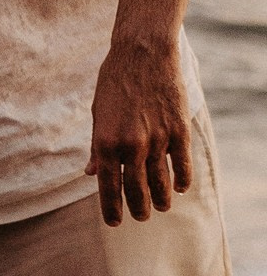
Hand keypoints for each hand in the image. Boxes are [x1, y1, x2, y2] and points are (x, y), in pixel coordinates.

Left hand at [86, 36, 193, 225]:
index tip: (115, 222)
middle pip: (137, 190)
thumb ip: (98, 146)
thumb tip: (92, 173)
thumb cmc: (114, 80)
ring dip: (161, 199)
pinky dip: (181, 180)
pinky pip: (182, 165)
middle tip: (141, 215)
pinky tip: (179, 188)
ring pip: (162, 182)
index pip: (109, 187)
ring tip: (161, 207)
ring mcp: (157, 139)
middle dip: (139, 208)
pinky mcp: (178, 130)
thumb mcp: (97, 112)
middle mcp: (131, 145)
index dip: (112, 209)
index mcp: (106, 142)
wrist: (142, 52)